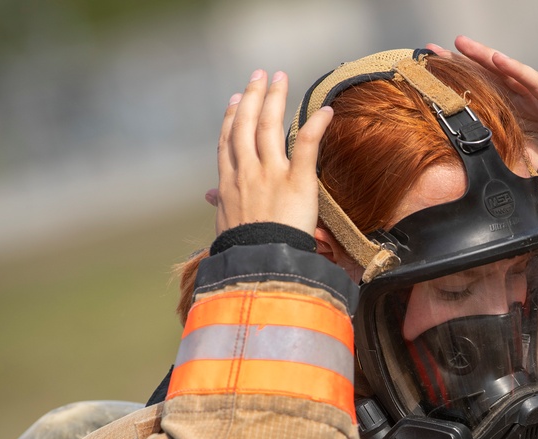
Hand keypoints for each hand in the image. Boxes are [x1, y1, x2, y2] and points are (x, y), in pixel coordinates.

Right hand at [207, 69, 332, 235]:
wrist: (261, 263)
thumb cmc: (245, 251)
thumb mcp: (225, 226)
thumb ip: (221, 204)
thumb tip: (211, 196)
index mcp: (228, 184)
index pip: (228, 142)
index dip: (230, 118)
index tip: (234, 100)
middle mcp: (246, 172)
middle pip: (245, 125)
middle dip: (251, 97)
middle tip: (258, 76)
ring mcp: (271, 174)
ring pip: (269, 126)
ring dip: (274, 98)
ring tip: (279, 78)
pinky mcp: (297, 181)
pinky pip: (307, 145)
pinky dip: (316, 125)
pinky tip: (325, 110)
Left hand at [428, 36, 537, 182]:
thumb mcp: (513, 162)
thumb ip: (492, 154)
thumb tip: (457, 163)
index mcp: (508, 116)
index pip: (477, 94)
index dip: (453, 84)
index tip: (427, 76)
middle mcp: (519, 102)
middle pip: (485, 77)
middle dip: (459, 62)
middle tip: (431, 50)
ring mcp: (536, 98)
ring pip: (506, 72)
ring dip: (483, 57)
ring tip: (460, 44)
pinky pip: (534, 82)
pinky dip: (517, 70)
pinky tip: (499, 59)